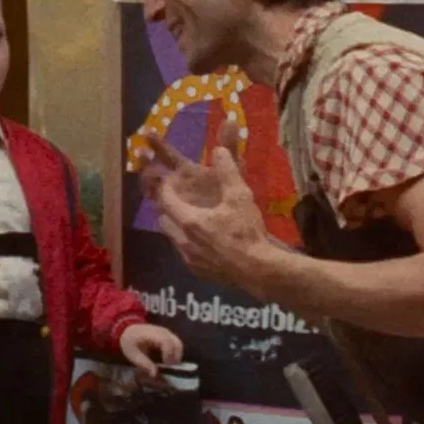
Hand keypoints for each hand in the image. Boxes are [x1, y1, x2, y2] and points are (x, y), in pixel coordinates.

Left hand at [119, 323, 183, 377]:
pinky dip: (176, 353)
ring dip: (177, 356)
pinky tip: (168, 360)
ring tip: (168, 365)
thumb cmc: (130, 342)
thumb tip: (154, 374)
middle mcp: (162, 331)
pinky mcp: (169, 335)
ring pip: (179, 343)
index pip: (165, 341)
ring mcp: (167, 332)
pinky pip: (177, 344)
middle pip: (176, 342)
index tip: (166, 364)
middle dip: (176, 357)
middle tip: (169, 367)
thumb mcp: (132, 354)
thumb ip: (144, 363)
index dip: (168, 353)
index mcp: (151, 334)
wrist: (129, 330)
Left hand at [148, 129, 270, 284]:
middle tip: (181, 200)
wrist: (258, 270)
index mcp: (189, 220)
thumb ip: (227, 171)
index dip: (165, 187)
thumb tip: (218, 150)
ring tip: (194, 220)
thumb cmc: (246, 231)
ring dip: (178, 228)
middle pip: (164, 220)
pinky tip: (207, 242)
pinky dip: (190, 245)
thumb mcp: (239, 196)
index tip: (169, 179)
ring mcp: (189, 260)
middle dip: (168, 209)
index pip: (165, 199)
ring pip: (174, 239)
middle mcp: (183, 241)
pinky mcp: (198, 273)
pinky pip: (186, 255)